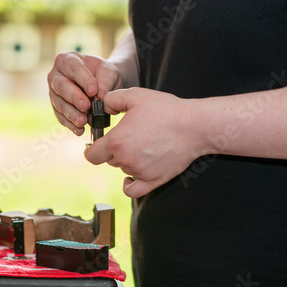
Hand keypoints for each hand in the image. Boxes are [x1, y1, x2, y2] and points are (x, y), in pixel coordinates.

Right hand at [47, 52, 122, 134]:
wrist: (101, 86)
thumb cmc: (103, 75)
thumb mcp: (109, 72)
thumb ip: (106, 81)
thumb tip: (101, 97)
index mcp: (67, 60)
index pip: (73, 68)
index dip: (83, 80)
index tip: (94, 91)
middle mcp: (56, 76)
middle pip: (61, 86)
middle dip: (74, 97)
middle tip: (86, 106)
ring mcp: (54, 93)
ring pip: (59, 104)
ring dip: (71, 114)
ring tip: (83, 121)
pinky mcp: (57, 108)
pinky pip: (60, 117)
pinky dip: (70, 124)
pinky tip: (79, 130)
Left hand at [84, 87, 205, 197]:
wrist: (195, 126)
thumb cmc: (166, 109)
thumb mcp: (136, 95)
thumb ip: (112, 99)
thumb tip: (102, 107)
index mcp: (117, 141)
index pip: (91, 155)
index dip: (91, 149)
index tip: (96, 145)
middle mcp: (125, 159)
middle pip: (108, 160)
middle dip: (114, 150)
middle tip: (129, 136)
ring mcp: (139, 172)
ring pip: (123, 169)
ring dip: (126, 160)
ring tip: (143, 144)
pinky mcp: (153, 180)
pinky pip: (133, 191)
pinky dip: (128, 185)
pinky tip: (129, 178)